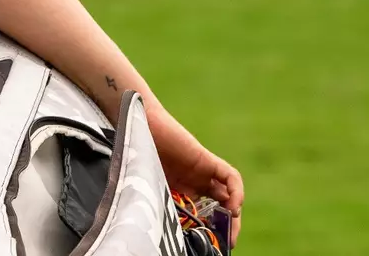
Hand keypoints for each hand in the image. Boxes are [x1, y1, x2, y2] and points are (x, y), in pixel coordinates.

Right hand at [146, 103, 244, 243]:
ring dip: (233, 213)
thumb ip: (159, 204)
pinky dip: (236, 191)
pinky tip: (231, 206)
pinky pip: (230, 176)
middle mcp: (194, 183)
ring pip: (228, 195)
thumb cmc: (132, 154)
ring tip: (230, 229)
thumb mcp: (147, 186)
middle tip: (226, 243)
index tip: (213, 247)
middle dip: (225, 227)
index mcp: (179, 192)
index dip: (210, 231)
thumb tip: (167, 236)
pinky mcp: (206, 159)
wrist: (134, 126)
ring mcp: (201, 171)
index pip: (203, 215)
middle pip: (219, 208)